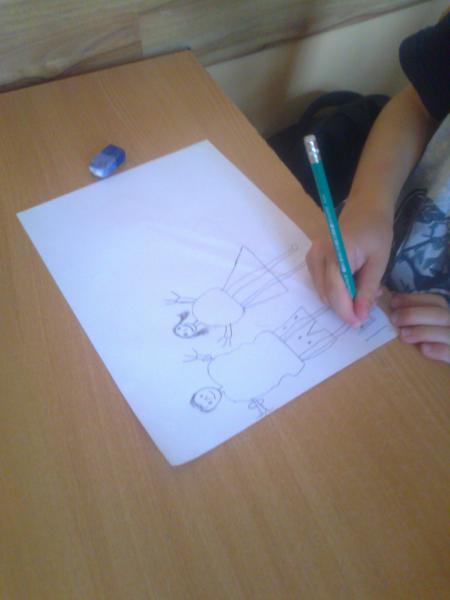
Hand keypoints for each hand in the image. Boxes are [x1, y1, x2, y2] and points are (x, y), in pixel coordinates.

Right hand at [306, 203, 392, 324]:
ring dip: (342, 299)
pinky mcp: (312, 259)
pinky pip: (321, 284)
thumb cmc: (375, 231)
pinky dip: (336, 290)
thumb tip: (360, 315)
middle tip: (369, 304)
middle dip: (346, 306)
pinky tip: (353, 283)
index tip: (358, 324)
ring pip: (323, 291)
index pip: (335, 290)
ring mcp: (312, 256)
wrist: (365, 207)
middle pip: (326, 294)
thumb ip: (368, 289)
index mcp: (337, 253)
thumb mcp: (379, 261)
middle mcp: (318, 255)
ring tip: (364, 291)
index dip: (346, 311)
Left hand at [390, 292, 449, 363]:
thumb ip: (411, 316)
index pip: (434, 301)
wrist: (448, 365)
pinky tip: (423, 349)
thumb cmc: (428, 343)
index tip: (393, 302)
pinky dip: (437, 350)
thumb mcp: (421, 326)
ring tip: (403, 335)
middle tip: (394, 319)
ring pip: (446, 332)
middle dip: (413, 314)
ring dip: (422, 332)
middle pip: (439, 314)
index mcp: (444, 314)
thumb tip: (391, 303)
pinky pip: (448, 351)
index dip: (413, 300)